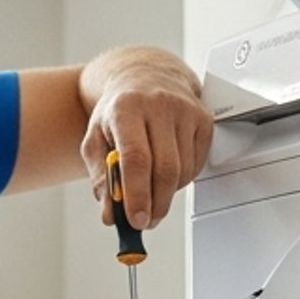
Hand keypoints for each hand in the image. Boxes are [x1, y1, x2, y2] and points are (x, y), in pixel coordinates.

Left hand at [81, 56, 213, 233]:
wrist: (145, 78)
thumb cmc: (118, 112)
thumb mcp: (96, 141)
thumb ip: (101, 180)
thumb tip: (112, 215)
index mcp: (126, 108)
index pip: (136, 158)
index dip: (137, 194)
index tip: (136, 220)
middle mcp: (158, 104)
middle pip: (164, 169)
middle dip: (156, 204)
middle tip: (146, 220)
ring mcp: (185, 110)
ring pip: (182, 171)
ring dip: (167, 193)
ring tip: (151, 190)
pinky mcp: (204, 119)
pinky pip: (196, 165)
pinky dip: (181, 180)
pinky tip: (166, 171)